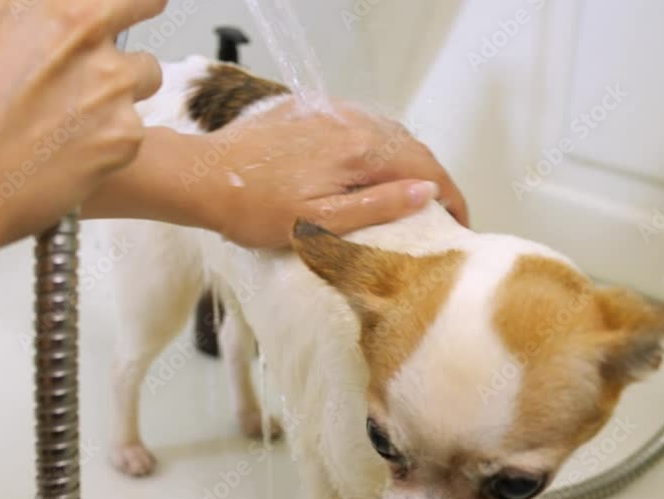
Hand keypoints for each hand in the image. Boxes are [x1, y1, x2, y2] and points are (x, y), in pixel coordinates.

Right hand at [0, 0, 165, 251]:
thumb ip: (14, 19)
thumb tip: (33, 27)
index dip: (111, 0)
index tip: (112, 7)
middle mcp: (78, 27)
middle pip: (142, 3)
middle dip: (131, 21)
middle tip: (111, 48)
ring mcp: (108, 80)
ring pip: (144, 74)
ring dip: (119, 89)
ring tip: (74, 120)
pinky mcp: (122, 134)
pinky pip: (134, 131)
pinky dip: (109, 144)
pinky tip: (65, 158)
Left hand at [209, 100, 468, 247]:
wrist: (204, 177)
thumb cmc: (254, 209)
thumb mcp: (320, 222)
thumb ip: (377, 206)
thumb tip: (426, 192)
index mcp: (359, 150)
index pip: (426, 167)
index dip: (450, 196)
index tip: (460, 221)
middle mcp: (350, 121)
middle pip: (409, 147)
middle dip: (430, 178)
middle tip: (438, 213)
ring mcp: (328, 112)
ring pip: (384, 133)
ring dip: (403, 161)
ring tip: (407, 194)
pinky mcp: (308, 110)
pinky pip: (356, 125)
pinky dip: (373, 147)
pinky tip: (365, 168)